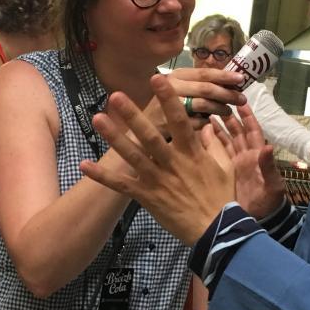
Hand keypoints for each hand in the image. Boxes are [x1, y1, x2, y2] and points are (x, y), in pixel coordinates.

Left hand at [81, 75, 234, 243]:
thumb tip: (206, 125)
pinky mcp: (147, 197)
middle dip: (133, 114)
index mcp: (192, 152)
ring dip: (114, 137)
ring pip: (132, 155)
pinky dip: (102, 176)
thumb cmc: (222, 198)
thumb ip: (214, 144)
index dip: (168, 98)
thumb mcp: (225, 167)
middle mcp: (172, 163)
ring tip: (97, 119)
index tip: (158, 79)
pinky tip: (84, 165)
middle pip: (149, 134)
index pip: (179, 119)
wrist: (215, 231)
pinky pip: (121, 185)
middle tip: (116, 95)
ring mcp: (157, 180)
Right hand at [145, 66, 246, 130]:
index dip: (225, 75)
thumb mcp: (181, 90)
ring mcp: (170, 104)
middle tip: (242, 98)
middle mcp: (172, 86)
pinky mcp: (170, 122)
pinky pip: (198, 122)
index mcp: (176, 75)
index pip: (205, 73)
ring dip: (220, 108)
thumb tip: (230, 82)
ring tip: (228, 111)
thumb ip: (200, 85)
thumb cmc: (166, 107)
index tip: (241, 78)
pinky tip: (210, 123)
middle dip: (227, 93)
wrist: (143, 128)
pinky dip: (207, 122)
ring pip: (204, 105)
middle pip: (207, 88)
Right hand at [214, 105, 287, 218]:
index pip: (253, 131)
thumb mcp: (272, 185)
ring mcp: (233, 165)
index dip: (248, 117)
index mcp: (257, 156)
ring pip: (224, 142)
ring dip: (216, 129)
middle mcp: (245, 157)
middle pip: (236, 133)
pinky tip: (196, 138)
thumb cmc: (269, 202)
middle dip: (228, 118)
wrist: (258, 220)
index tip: (241, 102)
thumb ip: (269, 166)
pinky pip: (215, 156)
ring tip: (203, 116)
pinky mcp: (223, 174)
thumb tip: (268, 146)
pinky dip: (208, 146)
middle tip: (216, 104)